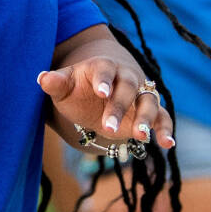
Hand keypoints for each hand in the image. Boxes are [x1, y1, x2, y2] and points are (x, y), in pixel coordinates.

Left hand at [38, 53, 175, 155]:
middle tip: (108, 126)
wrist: (102, 86)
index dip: (103, 81)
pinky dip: (165, 129)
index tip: (100, 92)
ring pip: (148, 102)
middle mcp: (127, 78)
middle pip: (127, 89)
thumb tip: (42, 78)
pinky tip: (168, 144)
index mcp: (104, 67)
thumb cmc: (80, 86)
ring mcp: (140, 94)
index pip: (105, 71)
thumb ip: (56, 82)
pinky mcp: (150, 111)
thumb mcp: (66, 84)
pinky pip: (162, 117)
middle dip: (119, 107)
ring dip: (146, 118)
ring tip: (141, 136)